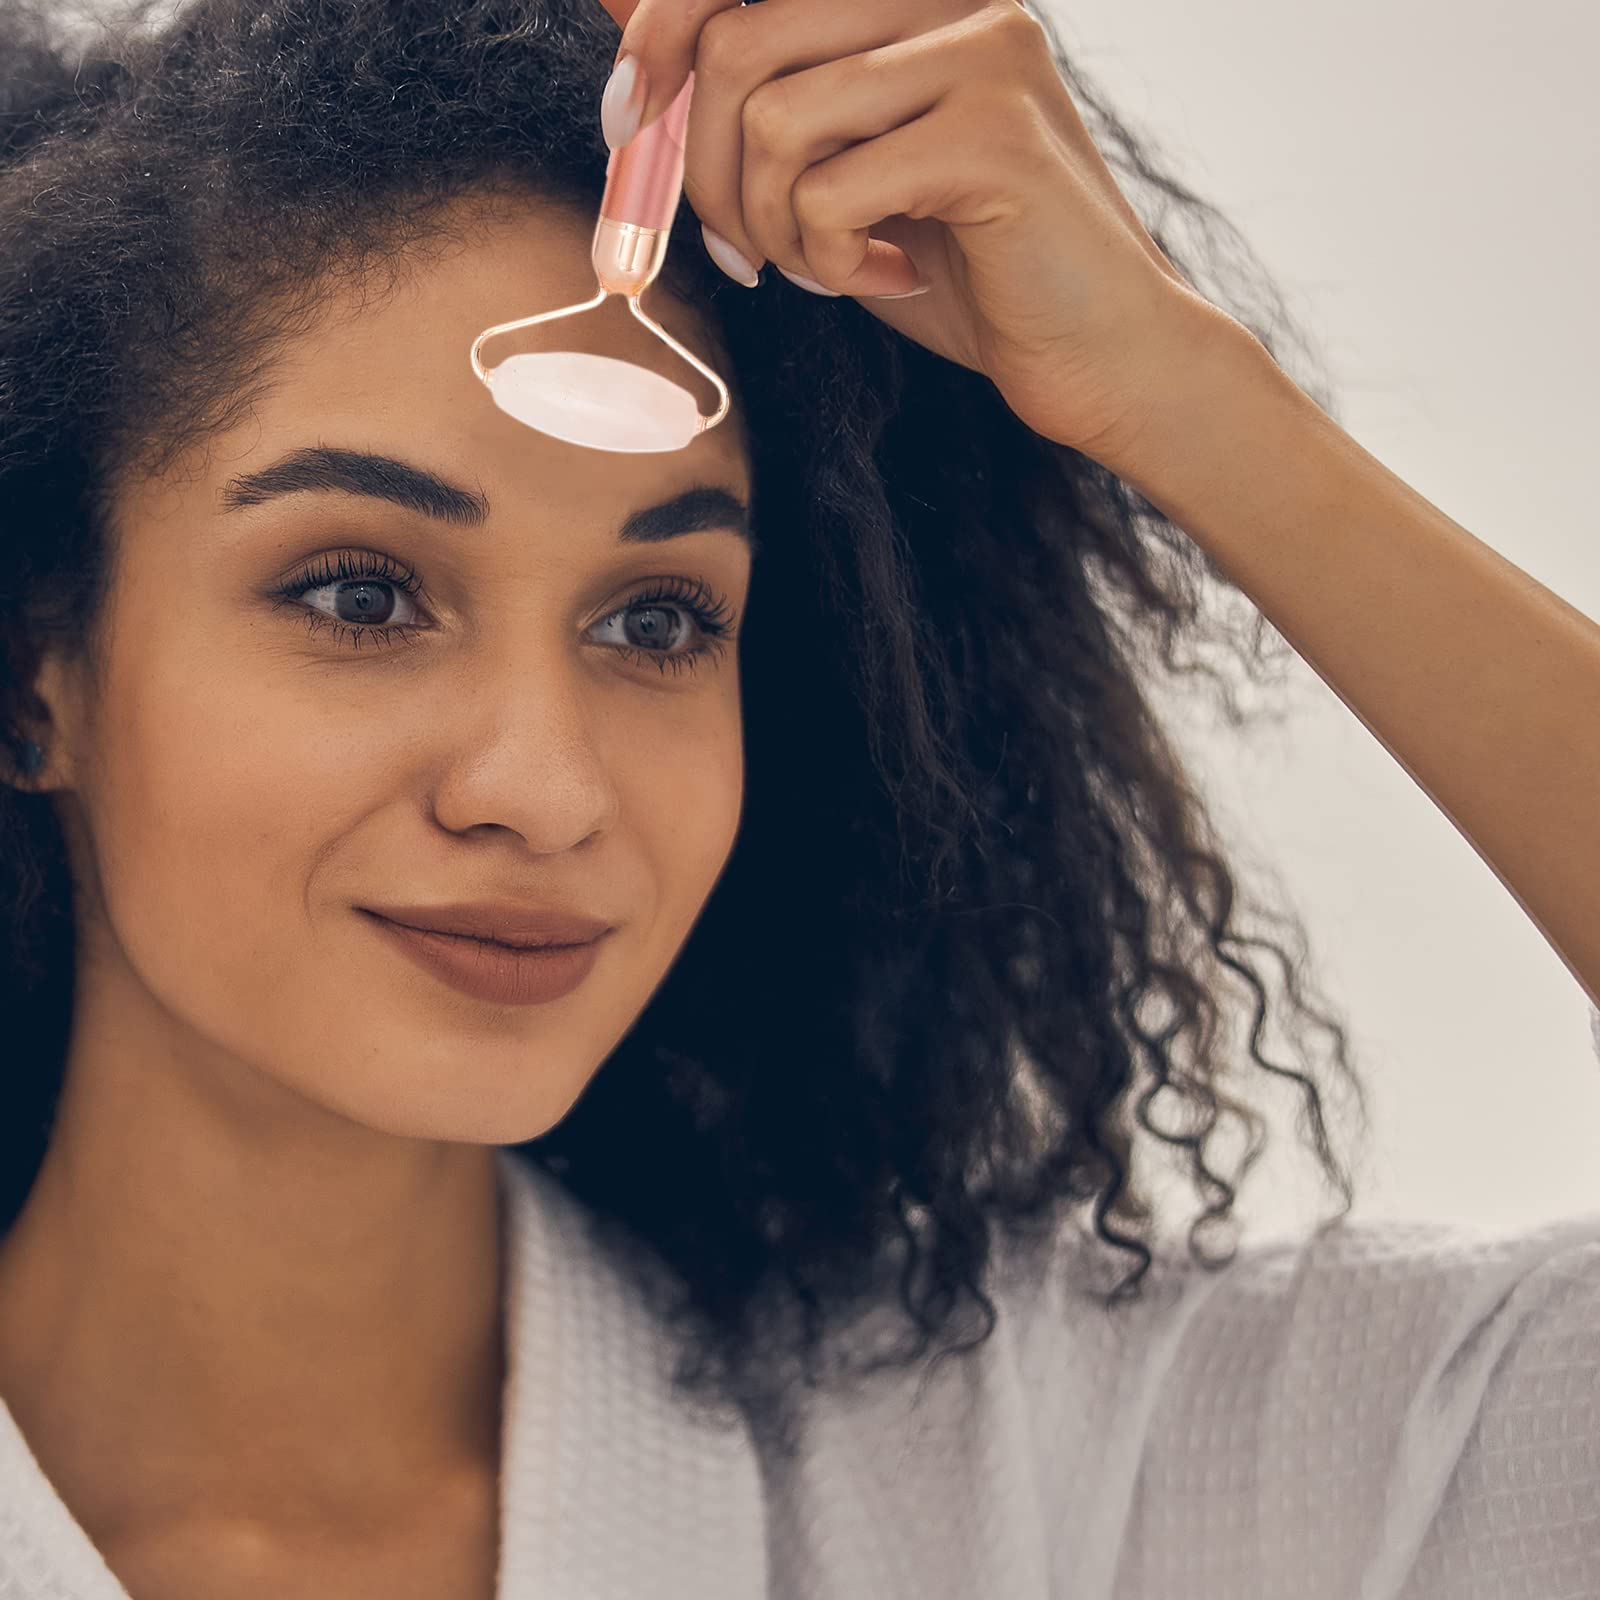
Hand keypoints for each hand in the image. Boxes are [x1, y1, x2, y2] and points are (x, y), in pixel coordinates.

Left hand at [597, 0, 1242, 466]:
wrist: (1100, 356)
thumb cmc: (968, 272)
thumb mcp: (844, 173)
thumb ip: (762, 102)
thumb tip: (632, 30)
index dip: (658, 36)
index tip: (627, 121)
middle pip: (737, 40)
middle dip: (699, 169)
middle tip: (740, 249)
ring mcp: (980, 52)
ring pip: (774, 117)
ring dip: (769, 223)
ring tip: (826, 265)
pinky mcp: (993, 132)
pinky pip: (828, 188)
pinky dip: (828, 255)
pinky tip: (882, 275)